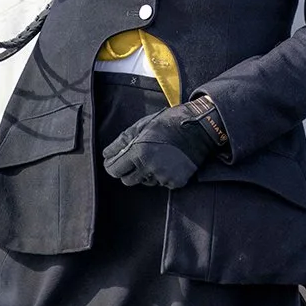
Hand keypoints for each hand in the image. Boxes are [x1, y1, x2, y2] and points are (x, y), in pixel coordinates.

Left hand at [101, 96, 227, 188]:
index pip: (115, 170)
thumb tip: (106, 154)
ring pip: (145, 182)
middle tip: (134, 159)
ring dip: (145, 173)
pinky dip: (162, 175)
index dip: (112, 166)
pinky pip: (161, 183)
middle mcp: (150, 167)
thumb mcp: (142, 125)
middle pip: (128, 181)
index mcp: (139, 151)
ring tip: (156, 156)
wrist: (199, 128)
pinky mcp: (176, 182)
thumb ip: (122, 141)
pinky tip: (168, 161)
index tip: (113, 163)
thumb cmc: (168, 122)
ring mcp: (164, 176)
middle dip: (127, 171)